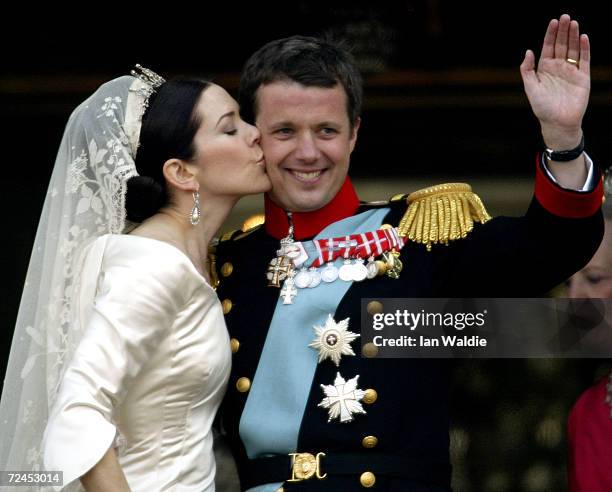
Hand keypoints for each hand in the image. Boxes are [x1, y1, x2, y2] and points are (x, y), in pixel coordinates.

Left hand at [520, 14, 589, 149]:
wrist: (558, 122)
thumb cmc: (542, 108)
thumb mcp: (530, 88)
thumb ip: (527, 70)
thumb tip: (528, 51)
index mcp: (544, 69)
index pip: (548, 47)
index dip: (550, 34)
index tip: (553, 22)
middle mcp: (558, 67)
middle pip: (561, 45)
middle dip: (563, 31)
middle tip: (565, 16)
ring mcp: (571, 71)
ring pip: (573, 49)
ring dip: (573, 36)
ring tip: (574, 23)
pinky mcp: (583, 77)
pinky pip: (585, 60)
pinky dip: (584, 48)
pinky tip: (583, 37)